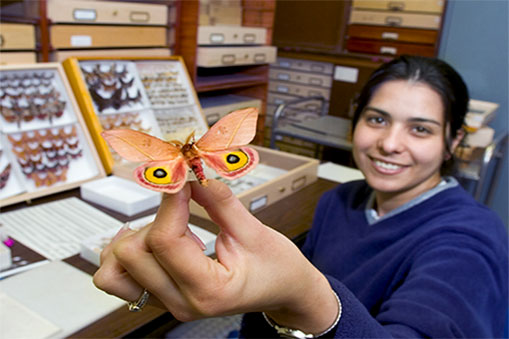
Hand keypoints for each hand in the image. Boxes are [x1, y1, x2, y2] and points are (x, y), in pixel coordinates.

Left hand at [93, 180, 337, 333]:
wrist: (283, 291)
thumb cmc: (277, 268)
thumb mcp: (256, 231)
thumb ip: (220, 202)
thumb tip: (191, 177)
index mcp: (208, 290)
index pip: (164, 241)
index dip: (170, 200)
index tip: (181, 180)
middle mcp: (181, 302)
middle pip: (130, 255)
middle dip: (154, 220)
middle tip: (180, 209)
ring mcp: (168, 303)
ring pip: (113, 271)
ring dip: (133, 239)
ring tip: (166, 229)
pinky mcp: (161, 297)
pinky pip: (119, 278)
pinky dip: (127, 253)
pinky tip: (155, 241)